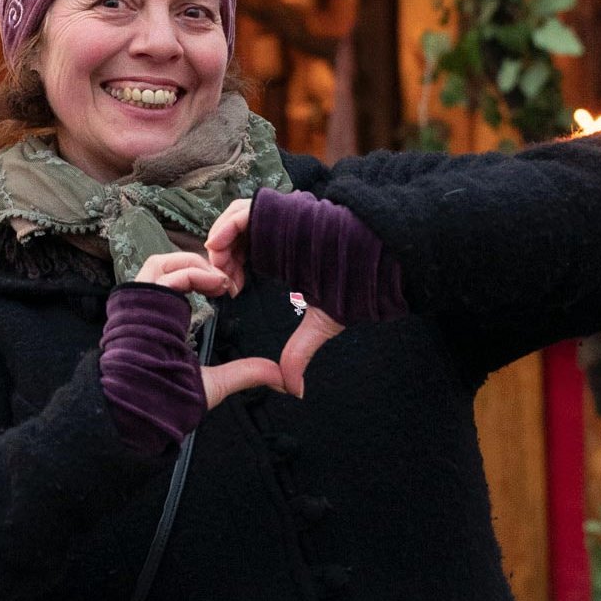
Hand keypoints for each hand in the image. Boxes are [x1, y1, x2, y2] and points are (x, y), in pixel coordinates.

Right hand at [133, 252, 283, 407]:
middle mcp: (148, 309)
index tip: (229, 289)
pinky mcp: (138, 301)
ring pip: (161, 263)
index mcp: (162, 323)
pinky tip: (213, 282)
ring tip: (219, 278)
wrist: (139, 407)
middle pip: (167, 267)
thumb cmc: (168, 398)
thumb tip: (282, 379)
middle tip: (225, 278)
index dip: (202, 277)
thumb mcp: (215, 381)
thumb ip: (245, 373)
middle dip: (199, 265)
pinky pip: (161, 273)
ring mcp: (140, 303)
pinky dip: (190, 272)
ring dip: (193, 264)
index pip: (175, 283)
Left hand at [205, 197, 348, 397]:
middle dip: (222, 257)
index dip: (231, 269)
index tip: (232, 292)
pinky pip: (244, 212)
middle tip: (223, 282)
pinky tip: (218, 247)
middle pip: (236, 235)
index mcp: (284, 253)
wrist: (381, 258)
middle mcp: (279, 232)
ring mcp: (280, 218)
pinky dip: (227, 227)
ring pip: (236, 220)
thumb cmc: (357, 284)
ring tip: (221, 267)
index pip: (245, 252)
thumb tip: (295, 390)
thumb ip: (300, 351)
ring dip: (221, 243)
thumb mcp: (319, 322)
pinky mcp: (281, 210)